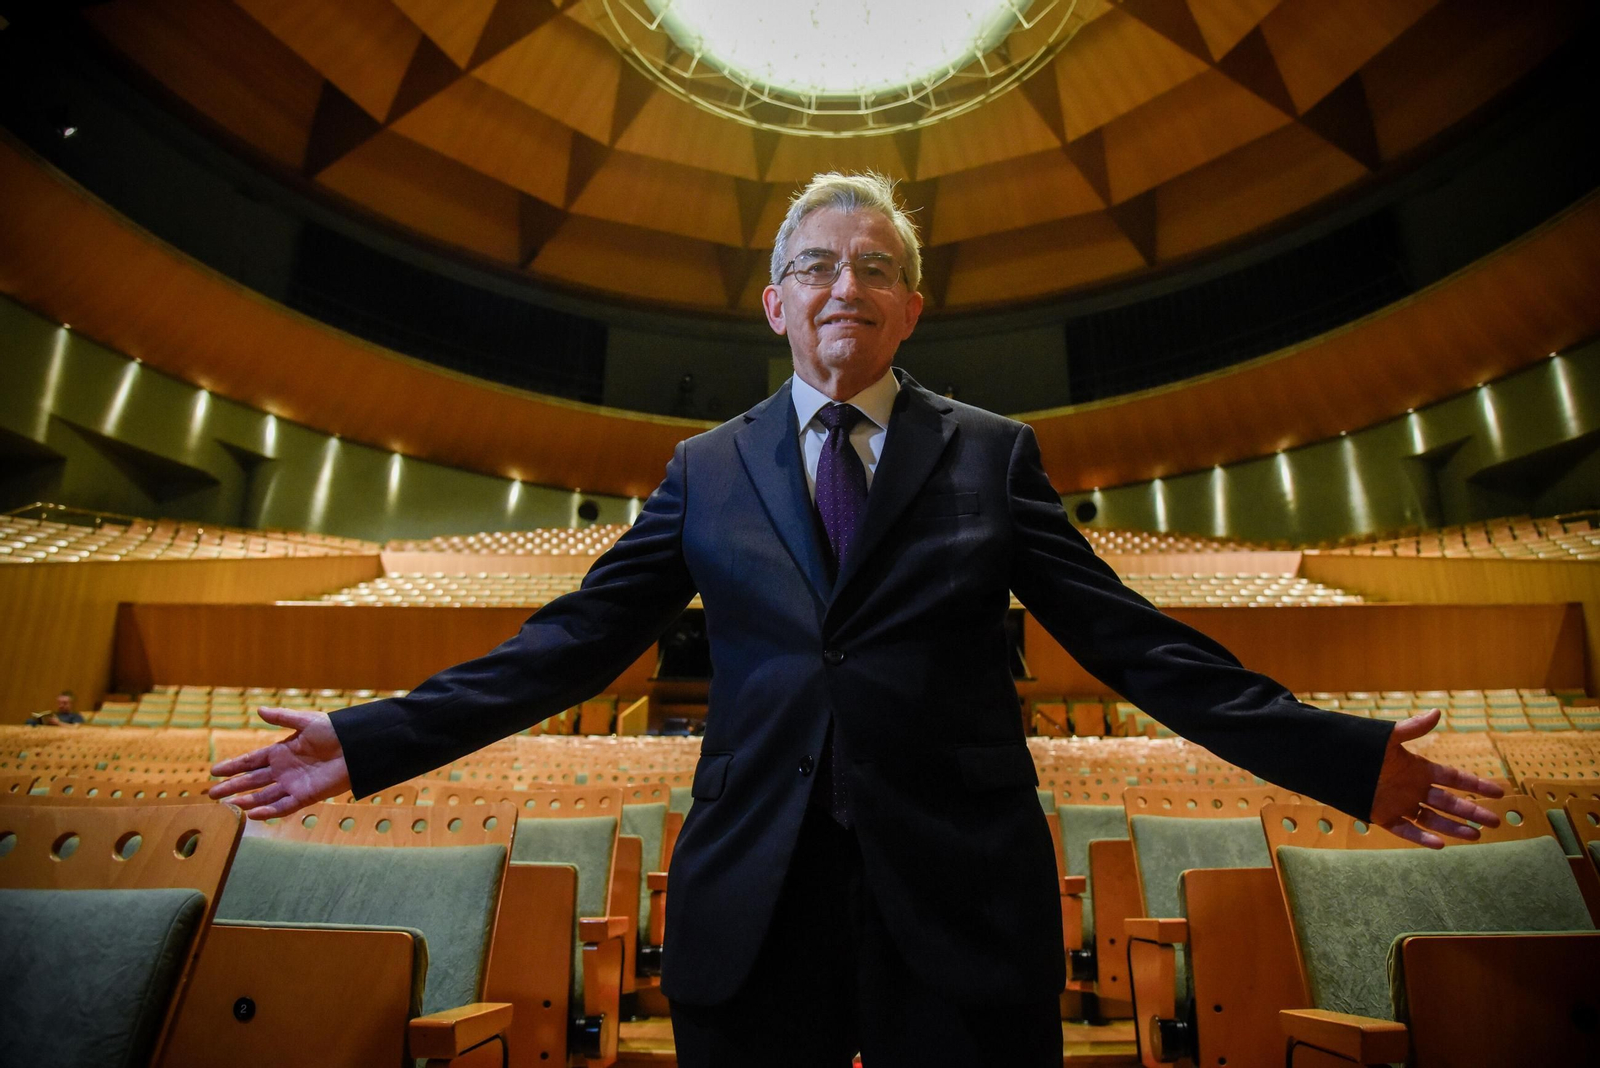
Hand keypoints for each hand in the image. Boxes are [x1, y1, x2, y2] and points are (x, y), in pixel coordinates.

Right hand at [208, 707, 351, 819]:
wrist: (357, 746)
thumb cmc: (335, 731)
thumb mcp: (306, 721)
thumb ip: (282, 718)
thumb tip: (259, 710)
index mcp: (281, 751)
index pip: (251, 761)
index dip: (233, 766)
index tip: (214, 771)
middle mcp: (284, 769)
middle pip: (252, 780)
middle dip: (232, 787)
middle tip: (212, 794)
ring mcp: (293, 783)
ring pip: (264, 795)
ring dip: (246, 800)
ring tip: (228, 805)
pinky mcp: (306, 795)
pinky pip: (284, 806)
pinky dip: (269, 811)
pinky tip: (253, 814)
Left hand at [1369, 708, 1504, 847]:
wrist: (1332, 761)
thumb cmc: (1362, 746)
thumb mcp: (1389, 737)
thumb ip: (1413, 728)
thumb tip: (1437, 712)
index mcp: (1419, 769)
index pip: (1454, 778)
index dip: (1476, 784)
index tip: (1498, 791)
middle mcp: (1414, 788)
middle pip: (1450, 802)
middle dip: (1473, 811)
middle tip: (1496, 821)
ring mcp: (1401, 804)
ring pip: (1433, 819)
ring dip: (1454, 827)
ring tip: (1476, 835)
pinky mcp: (1384, 817)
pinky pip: (1406, 829)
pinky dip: (1422, 837)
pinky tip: (1440, 844)